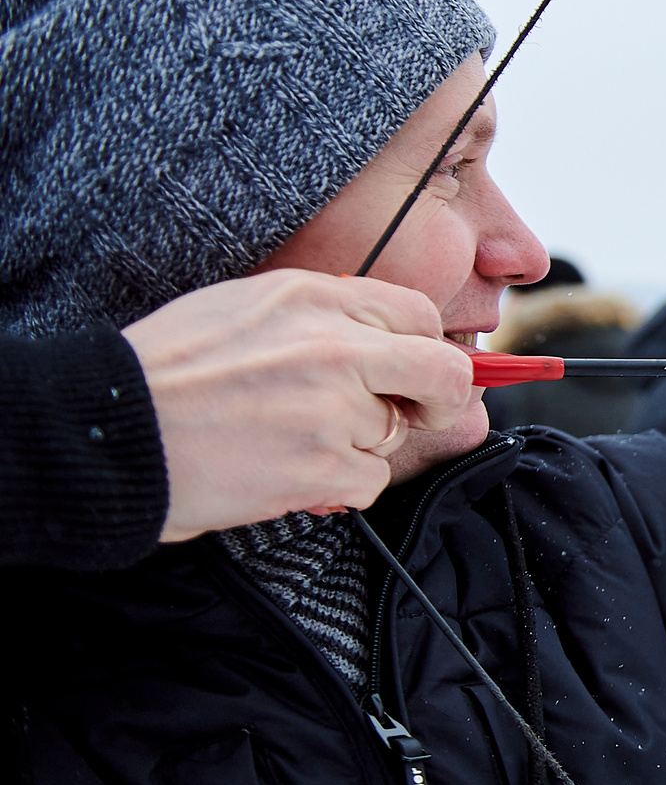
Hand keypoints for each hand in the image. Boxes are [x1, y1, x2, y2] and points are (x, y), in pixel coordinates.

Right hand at [123, 272, 477, 540]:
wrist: (106, 429)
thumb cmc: (165, 372)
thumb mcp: (243, 308)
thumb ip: (317, 318)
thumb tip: (381, 338)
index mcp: (313, 297)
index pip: (417, 313)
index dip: (424, 347)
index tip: (415, 370)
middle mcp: (333, 346)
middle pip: (441, 373)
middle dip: (439, 398)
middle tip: (413, 413)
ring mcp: (331, 408)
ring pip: (392, 434)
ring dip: (355, 447)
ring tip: (291, 443)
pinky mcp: (321, 465)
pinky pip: (368, 481)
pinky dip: (336, 487)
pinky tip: (287, 474)